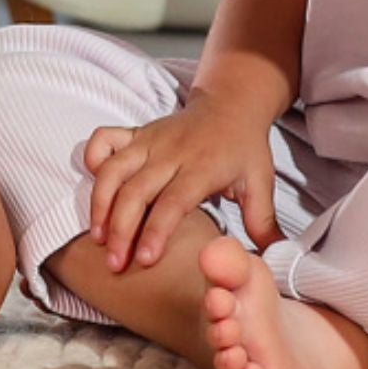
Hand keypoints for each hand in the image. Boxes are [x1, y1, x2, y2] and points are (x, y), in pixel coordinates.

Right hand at [82, 98, 280, 270]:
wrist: (231, 105)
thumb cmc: (244, 149)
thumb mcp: (261, 183)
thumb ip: (263, 223)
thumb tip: (275, 261)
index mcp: (202, 167)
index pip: (173, 201)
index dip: (156, 231)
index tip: (144, 260)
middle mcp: (170, 152)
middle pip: (135, 191)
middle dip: (121, 229)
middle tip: (115, 263)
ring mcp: (149, 140)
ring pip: (113, 171)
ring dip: (100, 205)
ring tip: (97, 239)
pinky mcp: (135, 133)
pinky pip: (103, 140)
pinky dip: (92, 160)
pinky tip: (94, 191)